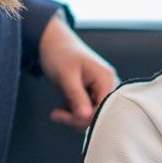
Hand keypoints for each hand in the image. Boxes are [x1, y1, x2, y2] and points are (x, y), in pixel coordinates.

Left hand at [37, 12, 117, 128]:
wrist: (53, 43)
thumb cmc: (60, 54)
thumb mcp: (66, 76)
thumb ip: (76, 96)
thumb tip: (85, 117)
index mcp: (106, 78)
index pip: (103, 109)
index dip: (84, 118)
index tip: (63, 117)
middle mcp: (108, 84)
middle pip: (99, 114)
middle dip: (77, 119)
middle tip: (57, 115)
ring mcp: (101, 89)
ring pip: (92, 114)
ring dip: (74, 117)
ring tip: (57, 112)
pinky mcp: (93, 93)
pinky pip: (87, 110)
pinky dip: (74, 112)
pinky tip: (62, 108)